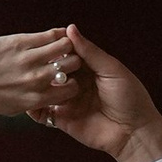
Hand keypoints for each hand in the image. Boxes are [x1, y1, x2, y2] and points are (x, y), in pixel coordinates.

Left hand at [0, 26, 88, 115]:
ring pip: (65, 46)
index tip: (68, 78)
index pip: (71, 89)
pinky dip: (59, 33)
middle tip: (69, 59)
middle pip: (72, 65)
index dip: (73, 82)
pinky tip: (60, 34)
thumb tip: (51, 95)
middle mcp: (37, 79)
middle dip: (74, 62)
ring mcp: (30, 59)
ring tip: (65, 45)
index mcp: (37, 98)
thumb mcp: (14, 108)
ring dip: (68, 45)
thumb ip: (35, 103)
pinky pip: (50, 35)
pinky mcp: (21, 42)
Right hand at [26, 30, 161, 161]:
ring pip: (45, 90)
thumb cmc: (130, 97)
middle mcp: (76, 83)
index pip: (66, 54)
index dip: (55, 48)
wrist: (134, 132)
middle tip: (34, 62)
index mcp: (89, 68)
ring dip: (36, 84)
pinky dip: (32, 107)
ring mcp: (68, 101)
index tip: (44, 42)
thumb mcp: (111, 69)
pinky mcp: (62, 119)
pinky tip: (27, 99)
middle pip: (53, 71)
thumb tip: (70, 29)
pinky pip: (42, 113)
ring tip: (28, 78)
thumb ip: (90, 51)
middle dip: (43, 66)